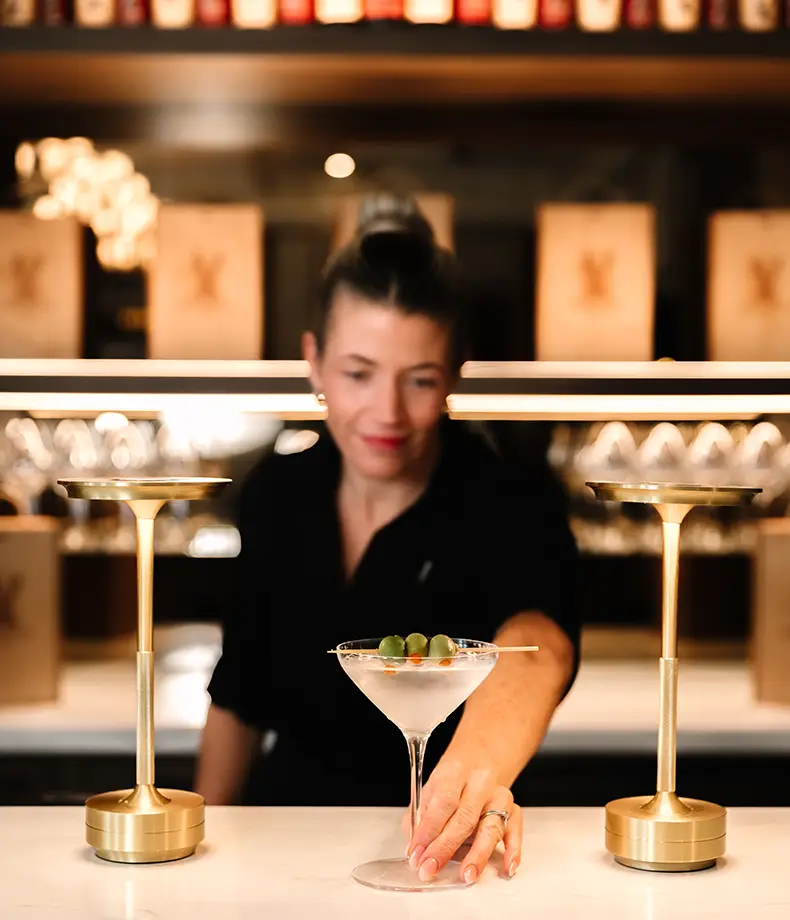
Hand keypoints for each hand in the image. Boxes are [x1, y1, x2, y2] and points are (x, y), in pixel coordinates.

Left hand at [404, 759, 521, 884]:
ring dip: (478, 854)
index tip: (416, 853)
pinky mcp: (514, 809)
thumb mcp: (430, 790)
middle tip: (430, 868)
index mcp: (455, 774)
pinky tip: (507, 866)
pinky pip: (516, 830)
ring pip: (492, 827)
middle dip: (446, 847)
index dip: (428, 830)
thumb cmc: (452, 781)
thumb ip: (420, 818)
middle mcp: (480, 783)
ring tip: (467, 875)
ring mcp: (499, 796)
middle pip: (465, 818)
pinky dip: (513, 849)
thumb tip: (413, 848)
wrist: (479, 761)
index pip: (443, 803)